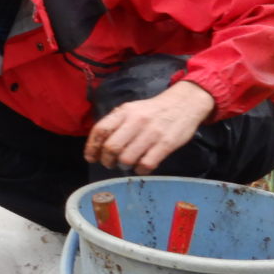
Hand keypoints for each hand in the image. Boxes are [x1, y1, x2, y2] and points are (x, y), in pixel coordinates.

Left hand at [84, 81, 215, 174]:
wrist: (183, 104)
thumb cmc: (152, 110)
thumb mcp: (131, 110)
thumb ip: (116, 123)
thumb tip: (98, 145)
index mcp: (124, 112)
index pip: (100, 130)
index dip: (91, 147)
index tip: (91, 158)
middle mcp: (136, 121)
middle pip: (111, 147)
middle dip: (106, 160)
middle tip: (110, 163)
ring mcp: (152, 133)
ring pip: (127, 158)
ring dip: (123, 166)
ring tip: (126, 164)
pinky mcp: (166, 144)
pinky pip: (146, 164)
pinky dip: (140, 170)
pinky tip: (141, 166)